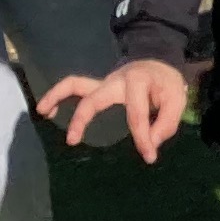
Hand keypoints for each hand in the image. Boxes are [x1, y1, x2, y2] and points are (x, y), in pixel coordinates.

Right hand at [38, 59, 186, 162]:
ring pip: (75, 83)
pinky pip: (75, 88)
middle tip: (71, 140)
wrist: (160, 64)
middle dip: (82, 118)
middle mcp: (116, 80)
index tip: (149, 157)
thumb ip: (166, 122)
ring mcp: (104, 82)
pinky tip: (48, 111)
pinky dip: (59, 95)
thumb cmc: (166, 85)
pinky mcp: (98, 87)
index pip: (136, 114)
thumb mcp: (177, 100)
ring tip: (42, 111)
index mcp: (139, 82)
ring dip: (56, 95)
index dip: (142, 137)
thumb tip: (151, 143)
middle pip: (94, 97)